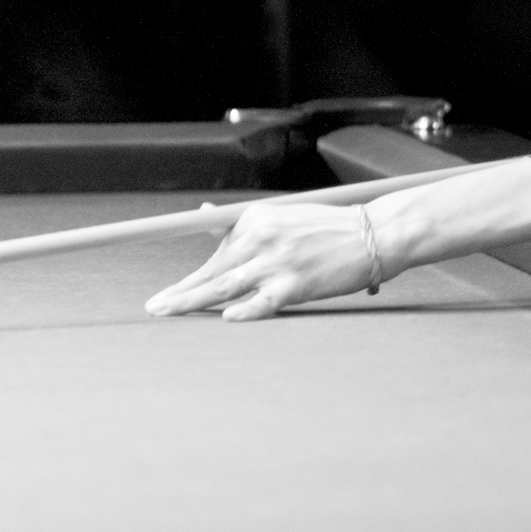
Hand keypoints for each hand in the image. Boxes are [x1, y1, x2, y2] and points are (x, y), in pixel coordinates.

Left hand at [145, 201, 384, 321]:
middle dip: (179, 293)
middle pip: (210, 271)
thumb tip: (203, 214)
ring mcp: (277, 262)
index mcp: (258, 217)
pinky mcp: (295, 285)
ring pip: (222, 288)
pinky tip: (224, 318)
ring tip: (167, 312)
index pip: (214, 251)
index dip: (187, 275)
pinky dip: (240, 312)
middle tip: (155, 306)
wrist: (375, 235)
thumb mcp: (284, 216)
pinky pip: (258, 303)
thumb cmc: (330, 229)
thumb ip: (243, 223)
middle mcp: (262, 237)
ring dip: (190, 302)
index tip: (164, 292)